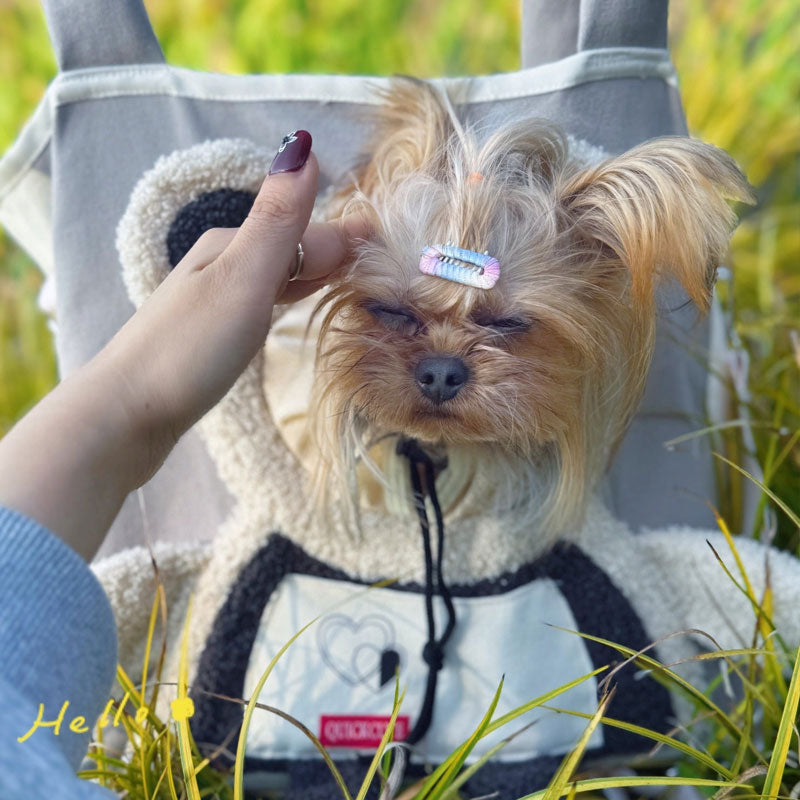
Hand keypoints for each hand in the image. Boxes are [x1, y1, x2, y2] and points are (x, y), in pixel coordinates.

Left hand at [0, 134, 367, 559]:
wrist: (126, 415)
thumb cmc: (190, 349)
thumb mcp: (243, 280)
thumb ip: (277, 222)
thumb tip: (303, 145)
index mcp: (229, 245)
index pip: (302, 232)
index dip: (343, 237)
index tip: (386, 242)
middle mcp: (218, 265)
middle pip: (287, 250)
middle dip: (331, 252)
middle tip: (378, 261)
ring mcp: (209, 300)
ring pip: (273, 276)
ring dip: (310, 273)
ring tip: (348, 279)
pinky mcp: (207, 335)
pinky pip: (260, 302)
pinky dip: (286, 297)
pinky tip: (290, 307)